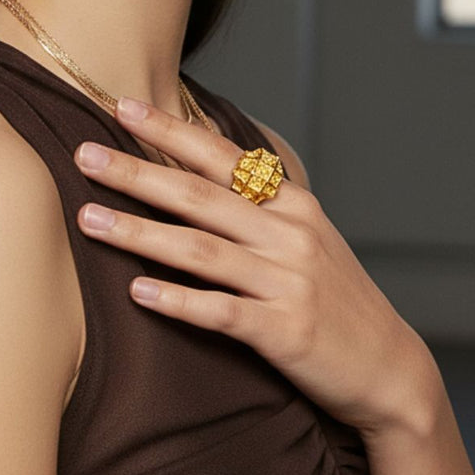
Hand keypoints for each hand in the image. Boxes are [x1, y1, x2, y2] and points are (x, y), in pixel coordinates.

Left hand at [73, 95, 439, 437]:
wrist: (389, 368)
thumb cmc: (336, 298)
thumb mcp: (306, 237)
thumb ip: (259, 204)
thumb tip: (201, 161)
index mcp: (292, 205)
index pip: (220, 157)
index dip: (169, 130)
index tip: (121, 106)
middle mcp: (289, 235)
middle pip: (199, 196)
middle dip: (136, 172)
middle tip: (84, 154)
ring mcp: (287, 282)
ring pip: (200, 250)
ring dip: (139, 233)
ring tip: (88, 219)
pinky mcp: (284, 332)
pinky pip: (221, 312)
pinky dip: (178, 301)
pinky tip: (137, 293)